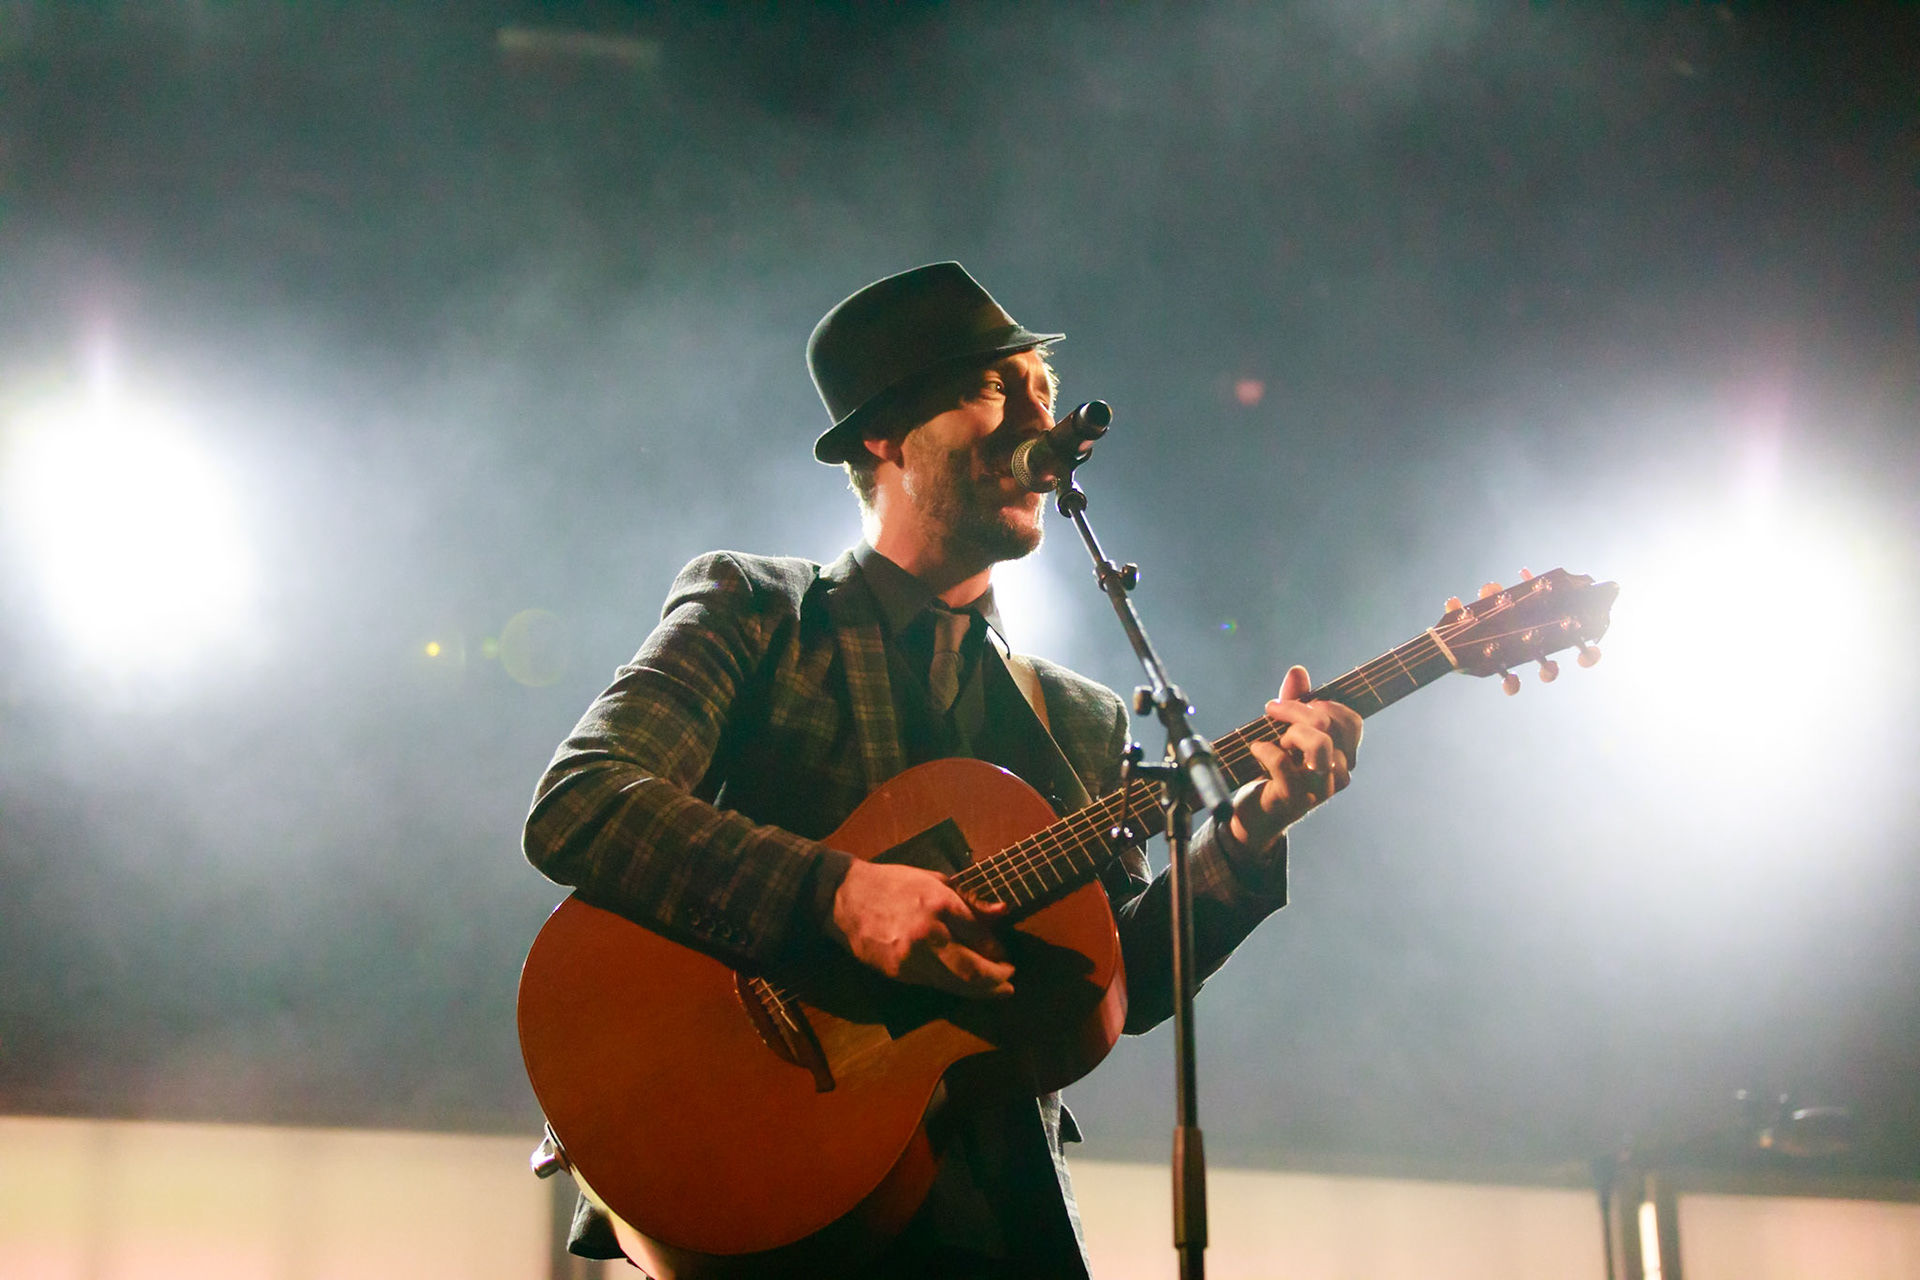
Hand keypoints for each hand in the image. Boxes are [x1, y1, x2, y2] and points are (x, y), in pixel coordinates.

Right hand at [826, 859, 1014, 998]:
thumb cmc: (893, 883)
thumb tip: (1002, 912)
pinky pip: (934, 984)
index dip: (997, 950)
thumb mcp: (934, 880)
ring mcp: (911, 958)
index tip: (1004, 955)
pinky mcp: (898, 973)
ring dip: (980, 991)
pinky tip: (963, 984)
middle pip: (973, 969)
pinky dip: (953, 986)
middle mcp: (928, 934)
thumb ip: (969, 900)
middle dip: (997, 980)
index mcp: (940, 904)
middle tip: (1010, 982)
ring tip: (997, 991)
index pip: (980, 936)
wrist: (845, 898)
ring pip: (955, 984)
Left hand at [1232, 665, 1362, 852]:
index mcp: (1343, 755)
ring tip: (1275, 738)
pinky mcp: (1294, 800)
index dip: (1323, 704)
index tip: (1295, 702)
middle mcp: (1338, 773)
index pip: (1352, 721)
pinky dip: (1266, 749)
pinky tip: (1256, 749)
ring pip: (1318, 744)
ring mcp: (1319, 789)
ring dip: (1291, 732)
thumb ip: (1294, 700)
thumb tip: (1298, 671)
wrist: (1254, 815)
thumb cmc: (1273, 770)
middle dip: (1296, 708)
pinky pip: (1285, 764)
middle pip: (1329, 725)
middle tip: (1272, 710)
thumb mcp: (1283, 730)